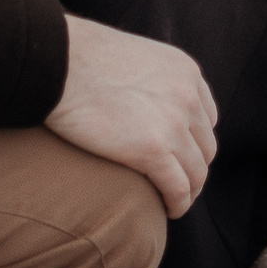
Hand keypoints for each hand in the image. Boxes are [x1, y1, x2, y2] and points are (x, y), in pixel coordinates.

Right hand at [45, 15, 218, 217]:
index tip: (179, 156)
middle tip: (175, 184)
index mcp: (186, 72)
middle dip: (192, 168)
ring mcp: (174, 123)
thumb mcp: (135, 58)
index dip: (194, 141)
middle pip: (205, 147)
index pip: (206, 117)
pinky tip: (168, 209)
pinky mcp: (153, 150)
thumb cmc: (81, 59)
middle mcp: (188, 96)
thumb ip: (151, 79)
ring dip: (188, 191)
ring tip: (172, 202)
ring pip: (196, 172)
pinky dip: (178, 204)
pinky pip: (179, 189)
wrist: (60, 62)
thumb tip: (143, 103)